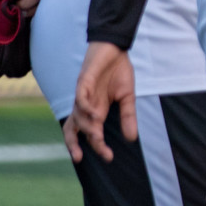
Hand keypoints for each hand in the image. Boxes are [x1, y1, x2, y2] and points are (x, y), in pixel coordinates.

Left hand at [66, 41, 135, 162]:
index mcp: (96, 110)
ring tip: (97, 136)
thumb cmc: (119, 70)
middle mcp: (86, 105)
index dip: (98, 146)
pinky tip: (96, 115)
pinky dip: (85, 109)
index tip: (110, 157)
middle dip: (74, 145)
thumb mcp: (127, 97)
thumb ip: (128, 116)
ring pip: (77, 116)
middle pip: (73, 129)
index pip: (92, 133)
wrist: (115, 47)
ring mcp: (83, 94)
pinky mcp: (84, 81)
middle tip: (79, 158)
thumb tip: (132, 139)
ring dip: (86, 128)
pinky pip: (80, 98)